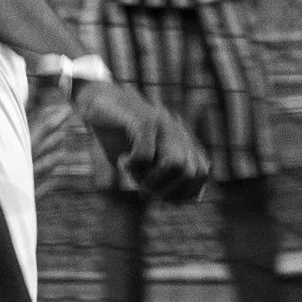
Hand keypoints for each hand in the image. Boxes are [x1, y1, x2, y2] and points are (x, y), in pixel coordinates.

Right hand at [78, 79, 207, 202]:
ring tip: (134, 176)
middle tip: (144, 191)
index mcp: (182, 139)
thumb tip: (172, 201)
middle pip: (193, 172)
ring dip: (153, 180)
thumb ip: (160, 175)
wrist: (99, 100)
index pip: (202, 172)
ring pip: (175, 163)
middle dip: (168, 191)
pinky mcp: (142, 119)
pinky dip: (133, 164)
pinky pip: (146, 153)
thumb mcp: (143, 158)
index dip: (184, 192)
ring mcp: (162, 123)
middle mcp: (177, 130)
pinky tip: (122, 160)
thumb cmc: (120, 134)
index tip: (160, 198)